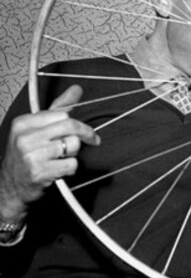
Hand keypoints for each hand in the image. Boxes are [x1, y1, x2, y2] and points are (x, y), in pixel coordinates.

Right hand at [0, 85, 99, 222]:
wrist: (10, 188)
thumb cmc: (28, 156)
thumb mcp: (37, 129)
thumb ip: (58, 108)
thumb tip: (77, 89)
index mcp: (23, 123)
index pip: (63, 115)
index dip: (79, 123)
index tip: (87, 132)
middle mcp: (24, 137)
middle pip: (70, 127)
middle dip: (86, 135)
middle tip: (93, 141)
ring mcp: (31, 155)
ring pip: (73, 145)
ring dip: (74, 154)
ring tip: (62, 159)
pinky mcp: (39, 172)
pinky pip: (71, 164)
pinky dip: (70, 168)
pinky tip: (59, 170)